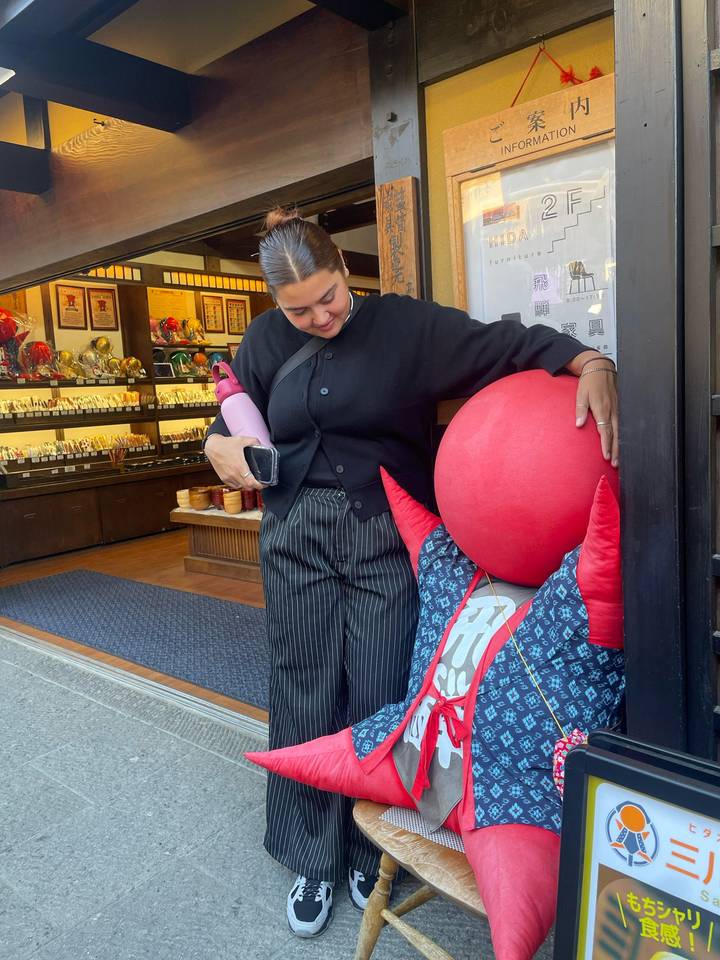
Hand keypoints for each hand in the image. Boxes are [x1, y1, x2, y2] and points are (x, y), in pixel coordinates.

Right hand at [204, 434, 264, 489]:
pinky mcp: (223, 478)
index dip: (259, 485)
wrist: (211, 446)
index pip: (251, 482)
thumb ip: (253, 441)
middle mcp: (233, 474)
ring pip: (241, 487)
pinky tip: (242, 479)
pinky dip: (239, 485)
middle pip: (247, 487)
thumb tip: (260, 444)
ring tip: (251, 481)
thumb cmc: (225, 444)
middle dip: (255, 486)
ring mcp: (228, 477)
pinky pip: (233, 485)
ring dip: (247, 486)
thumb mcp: (241, 440)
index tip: (264, 484)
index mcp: (239, 466)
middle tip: (260, 482)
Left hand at [568, 352, 618, 466]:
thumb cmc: (589, 382)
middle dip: (615, 449)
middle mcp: (611, 410)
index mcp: (602, 408)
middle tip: (614, 463)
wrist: (600, 368)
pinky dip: (622, 436)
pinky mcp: (619, 407)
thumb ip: (580, 410)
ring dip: (619, 445)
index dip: (606, 444)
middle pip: (615, 434)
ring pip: (620, 431)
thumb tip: (579, 424)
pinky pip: (622, 424)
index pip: (605, 431)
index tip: (606, 455)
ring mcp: (617, 409)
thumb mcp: (581, 394)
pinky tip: (622, 444)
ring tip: (618, 458)